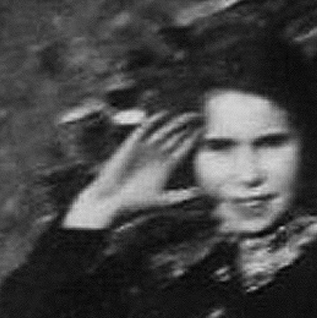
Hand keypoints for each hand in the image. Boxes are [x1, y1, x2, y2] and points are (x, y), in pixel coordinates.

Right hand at [63, 112, 203, 229]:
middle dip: (187, 128)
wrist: (113, 198)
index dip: (193, 140)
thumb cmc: (136, 202)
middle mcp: (157, 156)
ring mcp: (146, 149)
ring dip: (175, 124)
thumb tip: (198, 193)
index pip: (183, 150)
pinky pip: (144, 130)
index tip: (203, 131)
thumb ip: (179, 196)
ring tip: (187, 115)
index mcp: (166, 167)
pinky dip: (152, 122)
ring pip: (163, 132)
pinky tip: (163, 115)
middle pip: (176, 138)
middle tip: (198, 116)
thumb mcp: (162, 200)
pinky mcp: (132, 145)